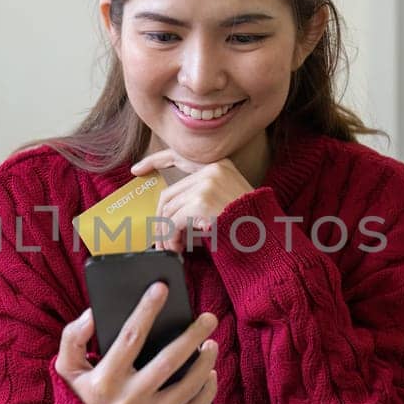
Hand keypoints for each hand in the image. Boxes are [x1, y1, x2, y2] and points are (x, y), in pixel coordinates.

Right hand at [54, 281, 218, 403]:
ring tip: (211, 344)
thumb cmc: (81, 397)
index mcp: (104, 381)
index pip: (130, 337)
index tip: (161, 288)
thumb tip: (93, 313)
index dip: (146, 309)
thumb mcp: (67, 368)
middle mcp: (127, 402)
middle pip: (168, 362)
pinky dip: (206, 392)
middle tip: (209, 318)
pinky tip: (209, 374)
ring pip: (186, 387)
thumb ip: (73, 337)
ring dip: (205, 363)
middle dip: (192, 336)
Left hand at [130, 148, 254, 250]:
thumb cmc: (248, 223)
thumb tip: (168, 212)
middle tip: (161, 239)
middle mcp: (212, 170)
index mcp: (219, 164)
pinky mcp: (201, 202)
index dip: (154, 161)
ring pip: (169, 210)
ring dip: (166, 233)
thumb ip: (202, 194)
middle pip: (169, 194)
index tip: (137, 169)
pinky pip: (173, 221)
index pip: (178, 155)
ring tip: (173, 248)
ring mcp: (206, 184)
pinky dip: (170, 237)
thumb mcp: (227, 199)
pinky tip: (178, 247)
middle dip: (161, 219)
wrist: (266, 236)